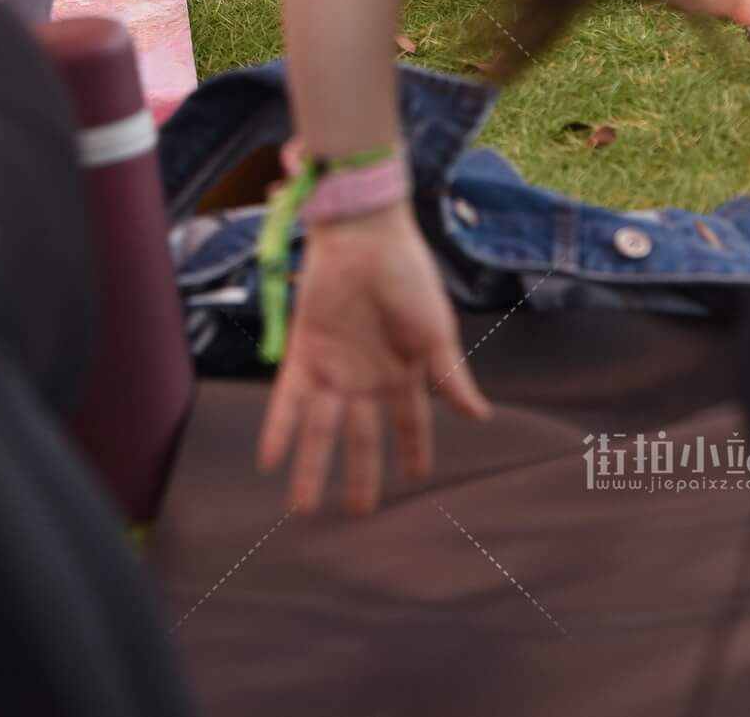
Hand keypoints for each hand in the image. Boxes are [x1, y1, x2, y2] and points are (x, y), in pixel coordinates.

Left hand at [258, 206, 489, 513]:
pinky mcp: (305, 352)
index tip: (417, 481)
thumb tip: (481, 417)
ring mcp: (334, 367)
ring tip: (301, 508)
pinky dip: (277, 429)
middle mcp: (366, 377)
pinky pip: (287, 399)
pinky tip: (268, 460)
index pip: (411, 424)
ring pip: (321, 430)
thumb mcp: (437, 331)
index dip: (414, 451)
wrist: (366, 234)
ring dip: (311, 467)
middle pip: (361, 438)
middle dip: (358, 476)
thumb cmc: (408, 276)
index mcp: (404, 372)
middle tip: (356, 515)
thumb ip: (451, 377)